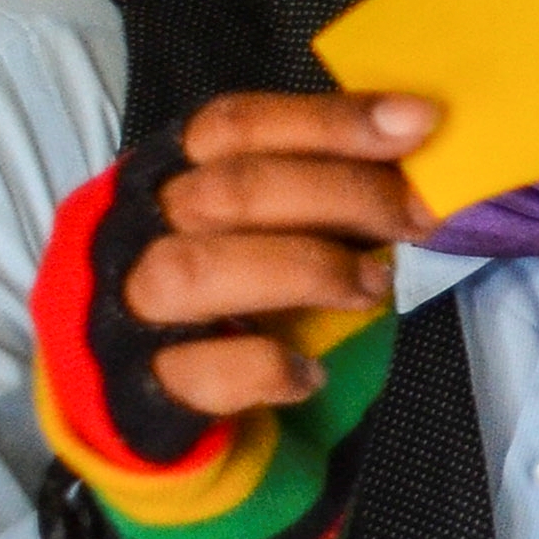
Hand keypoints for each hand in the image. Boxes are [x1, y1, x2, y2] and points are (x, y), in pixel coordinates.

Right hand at [31, 90, 435, 538]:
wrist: (165, 418)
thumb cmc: (238, 302)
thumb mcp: (278, 231)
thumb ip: (324, 188)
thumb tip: (418, 146)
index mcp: (164, 178)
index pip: (234, 126)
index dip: (326, 120)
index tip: (419, 123)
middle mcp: (127, 235)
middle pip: (225, 191)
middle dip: (339, 196)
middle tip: (416, 219)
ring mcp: (119, 314)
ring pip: (192, 270)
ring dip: (304, 270)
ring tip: (372, 288)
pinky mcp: (132, 394)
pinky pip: (196, 371)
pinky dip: (265, 366)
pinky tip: (310, 374)